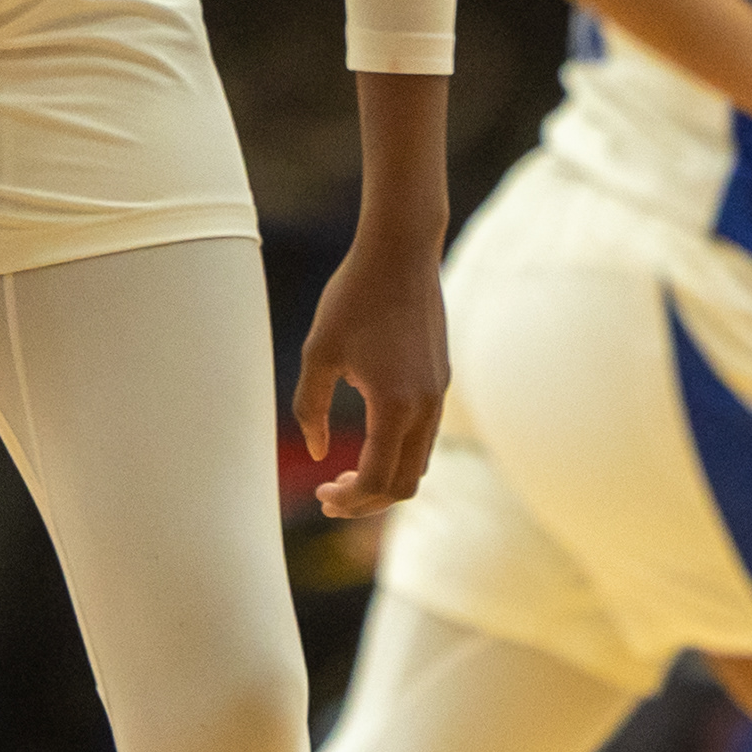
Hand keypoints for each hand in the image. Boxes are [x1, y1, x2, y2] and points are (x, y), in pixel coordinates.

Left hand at [294, 222, 447, 519]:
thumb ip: (310, 408)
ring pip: (420, 462)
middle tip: (331, 494)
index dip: (349, 500)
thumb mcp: (318, 352)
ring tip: (347, 474)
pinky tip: (370, 439)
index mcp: (395, 405)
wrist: (401, 252)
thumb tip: (317, 452)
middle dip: (368, 500)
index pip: (378, 480)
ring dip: (386, 477)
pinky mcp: (441, 379)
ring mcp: (438, 393)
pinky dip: (399, 452)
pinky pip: (425, 435)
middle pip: (406, 484)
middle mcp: (425, 407)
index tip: (322, 494)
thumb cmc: (353, 297)